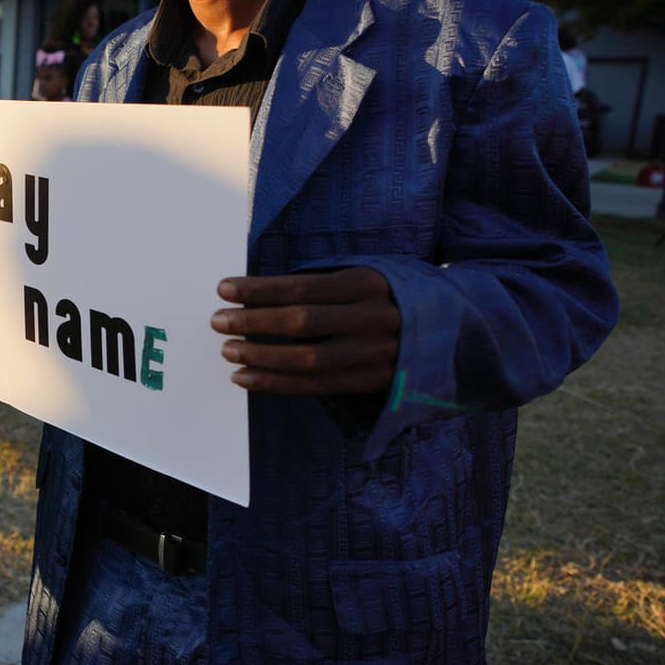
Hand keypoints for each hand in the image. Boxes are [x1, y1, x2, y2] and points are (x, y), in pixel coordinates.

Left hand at [211, 267, 400, 394]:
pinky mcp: (372, 381)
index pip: (303, 288)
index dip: (260, 289)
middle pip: (303, 323)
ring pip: (308, 360)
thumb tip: (253, 293)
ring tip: (227, 350)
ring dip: (261, 357)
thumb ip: (317, 285)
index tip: (224, 288)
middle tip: (218, 320)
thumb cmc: (381, 297)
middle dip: (254, 322)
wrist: (445, 329)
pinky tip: (245, 377)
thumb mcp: (359, 277)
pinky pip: (316, 386)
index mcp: (368, 283)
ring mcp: (377, 353)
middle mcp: (375, 318)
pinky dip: (275, 383)